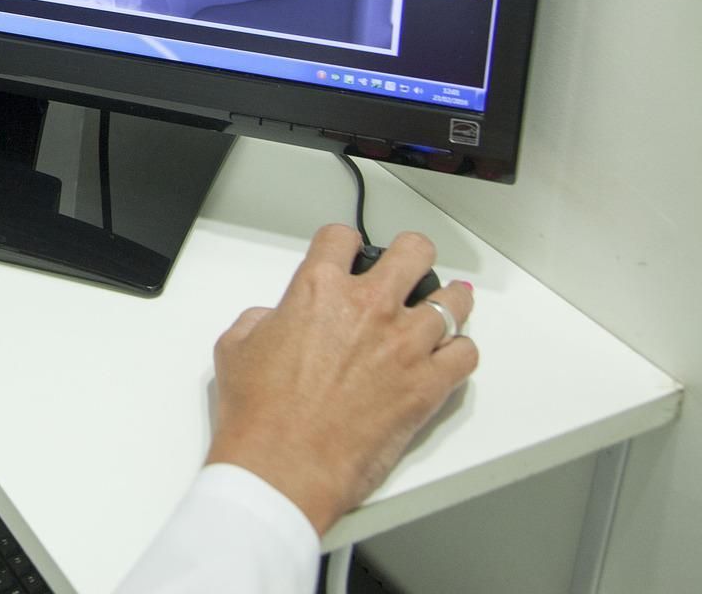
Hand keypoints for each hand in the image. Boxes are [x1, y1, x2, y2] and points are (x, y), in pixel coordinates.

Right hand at [205, 224, 477, 534]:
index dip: (343, 242)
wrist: (284, 464)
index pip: (342, 237)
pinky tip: (446, 356)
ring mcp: (405, 344)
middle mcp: (369, 306)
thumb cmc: (260, 413)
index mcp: (319, 289)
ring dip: (447, 301)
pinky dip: (459, 352)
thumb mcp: (234, 347)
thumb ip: (260, 319)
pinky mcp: (428, 385)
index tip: (346, 252)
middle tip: (407, 267)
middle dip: (411, 254)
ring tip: (442, 306)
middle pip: (414, 251)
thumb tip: (275, 321)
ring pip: (454, 300)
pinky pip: (466, 353)